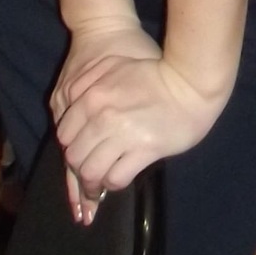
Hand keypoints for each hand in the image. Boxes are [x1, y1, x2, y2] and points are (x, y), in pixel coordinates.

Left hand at [55, 54, 224, 205]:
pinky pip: (117, 177)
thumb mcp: (115, 67)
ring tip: (97, 187)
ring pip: (91, 171)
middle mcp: (102, 117)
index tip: (79, 152)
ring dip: (92, 184)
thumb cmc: (155, 75)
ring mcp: (123, 135)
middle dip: (78, 170)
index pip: (64, 135)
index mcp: (92, 97)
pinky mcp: (144, 150)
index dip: (70, 147)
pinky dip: (112, 184)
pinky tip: (117, 180)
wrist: (191, 84)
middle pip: (74, 156)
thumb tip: (70, 98)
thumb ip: (90, 82)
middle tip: (86, 175)